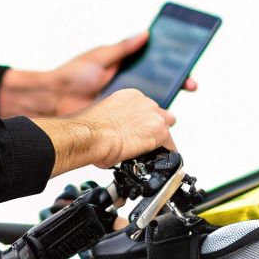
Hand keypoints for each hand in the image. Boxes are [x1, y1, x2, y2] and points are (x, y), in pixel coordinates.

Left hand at [0, 31, 198, 118]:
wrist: (53, 100)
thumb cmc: (71, 76)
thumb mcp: (101, 57)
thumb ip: (124, 48)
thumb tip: (145, 34)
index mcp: (125, 68)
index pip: (155, 66)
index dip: (172, 67)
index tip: (186, 67)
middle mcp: (127, 86)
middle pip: (158, 85)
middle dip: (176, 84)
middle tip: (190, 84)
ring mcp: (123, 103)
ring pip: (150, 105)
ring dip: (165, 105)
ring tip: (176, 102)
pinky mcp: (117, 119)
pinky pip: (136, 120)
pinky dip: (148, 121)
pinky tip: (157, 120)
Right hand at [36, 89, 175, 176]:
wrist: (88, 137)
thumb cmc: (88, 130)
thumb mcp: (103, 119)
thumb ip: (115, 122)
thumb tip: (114, 135)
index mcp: (129, 97)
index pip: (145, 110)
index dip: (143, 124)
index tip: (137, 133)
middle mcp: (143, 102)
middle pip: (159, 117)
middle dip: (153, 131)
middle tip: (143, 145)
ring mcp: (153, 115)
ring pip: (165, 130)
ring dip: (158, 143)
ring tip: (146, 156)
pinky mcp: (160, 131)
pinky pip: (170, 146)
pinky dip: (163, 155)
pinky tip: (153, 162)